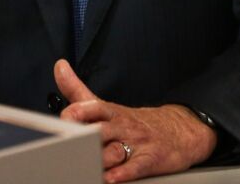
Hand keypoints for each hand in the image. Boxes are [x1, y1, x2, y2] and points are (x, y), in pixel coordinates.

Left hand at [55, 60, 216, 182]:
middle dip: (86, 135)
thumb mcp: (107, 105)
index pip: (95, 107)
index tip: (65, 116)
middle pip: (102, 129)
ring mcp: (138, 143)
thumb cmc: (136, 122)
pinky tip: (111, 178)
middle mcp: (124, 126)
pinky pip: (136, 167)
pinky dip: (123, 173)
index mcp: (112, 113)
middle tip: (70, 142)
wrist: (180, 131)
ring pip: (116, 150)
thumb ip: (78, 90)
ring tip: (86, 165)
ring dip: (101, 157)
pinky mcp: (151, 160)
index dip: (79, 111)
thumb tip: (59, 66)